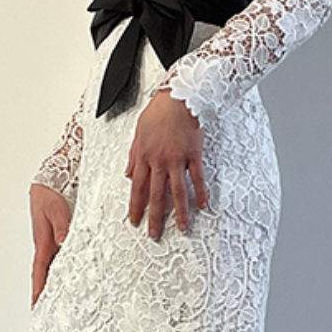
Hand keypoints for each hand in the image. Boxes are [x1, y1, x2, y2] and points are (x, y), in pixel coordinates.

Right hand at [29, 183, 71, 305]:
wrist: (47, 183)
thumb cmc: (49, 196)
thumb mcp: (56, 210)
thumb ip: (61, 227)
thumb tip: (63, 243)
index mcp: (43, 242)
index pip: (40, 271)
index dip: (39, 289)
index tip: (36, 304)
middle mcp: (46, 246)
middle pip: (44, 275)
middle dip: (43, 294)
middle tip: (45, 312)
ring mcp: (50, 243)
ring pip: (52, 269)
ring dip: (53, 284)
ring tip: (57, 302)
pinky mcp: (56, 238)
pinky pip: (59, 259)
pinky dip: (61, 271)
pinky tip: (68, 278)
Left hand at [125, 87, 208, 238]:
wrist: (178, 97)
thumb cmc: (158, 112)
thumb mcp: (138, 133)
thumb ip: (133, 155)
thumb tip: (128, 174)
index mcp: (144, 156)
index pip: (137, 187)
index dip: (136, 206)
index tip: (135, 220)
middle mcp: (159, 161)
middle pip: (156, 195)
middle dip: (155, 217)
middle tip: (154, 234)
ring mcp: (177, 159)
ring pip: (177, 191)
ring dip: (180, 212)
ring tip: (182, 228)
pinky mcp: (193, 154)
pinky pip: (197, 178)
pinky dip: (201, 193)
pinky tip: (203, 206)